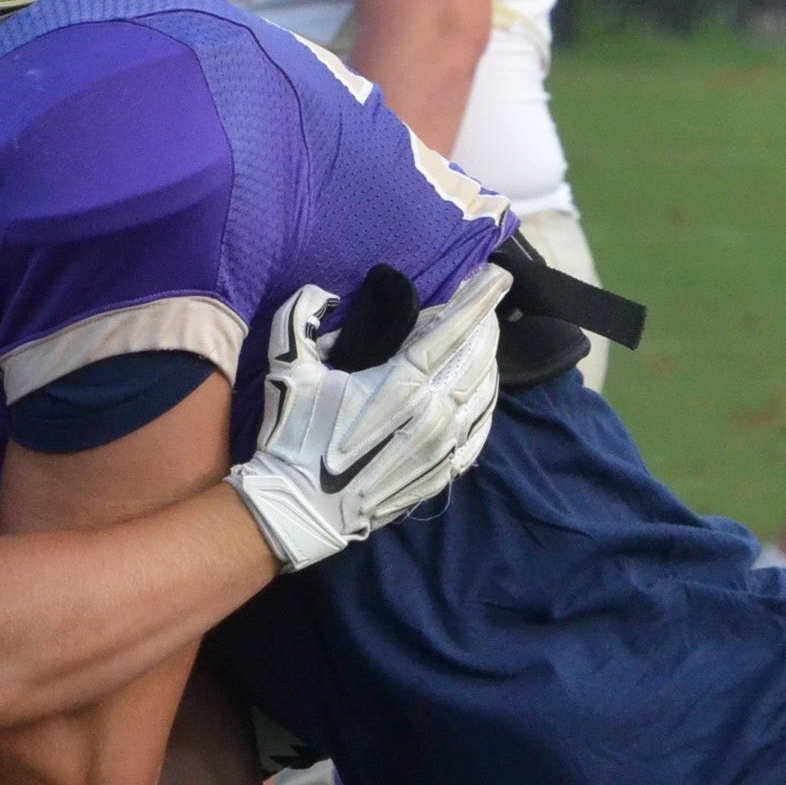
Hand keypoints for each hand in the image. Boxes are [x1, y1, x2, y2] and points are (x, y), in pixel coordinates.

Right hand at [230, 264, 509, 572]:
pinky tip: (479, 388)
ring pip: (485, 390)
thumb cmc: (294, 436)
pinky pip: (482, 428)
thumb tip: (322, 292)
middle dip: (486, 323)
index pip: (453, 329)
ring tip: (480, 341)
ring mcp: (444, 446)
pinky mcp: (444, 471)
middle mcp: (433, 413)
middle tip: (483, 303)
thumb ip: (300, 318)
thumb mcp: (287, 370)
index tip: (498, 275)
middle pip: (479, 356)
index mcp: (399, 383)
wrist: (300, 509)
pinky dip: (486, 401)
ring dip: (488, 360)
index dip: (479, 299)